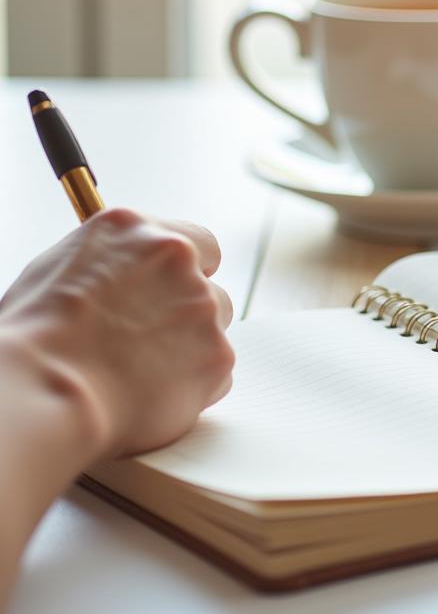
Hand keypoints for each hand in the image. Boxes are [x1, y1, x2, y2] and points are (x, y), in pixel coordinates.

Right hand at [0, 208, 233, 456]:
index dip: (185, 272)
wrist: (43, 391)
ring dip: (191, 349)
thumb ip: (109, 264)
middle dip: (186, 315)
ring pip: (214, 329)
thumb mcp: (57, 272)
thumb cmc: (32, 340)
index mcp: (134, 230)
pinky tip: (148, 396)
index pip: (194, 241)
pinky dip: (192, 388)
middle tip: (147, 344)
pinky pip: (216, 373)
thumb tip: (121, 274)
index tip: (170, 293)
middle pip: (207, 286)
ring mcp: (202, 306)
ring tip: (140, 373)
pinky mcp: (217, 354)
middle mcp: (177, 258)